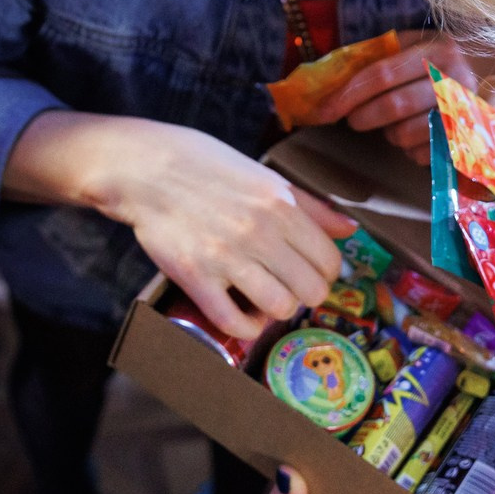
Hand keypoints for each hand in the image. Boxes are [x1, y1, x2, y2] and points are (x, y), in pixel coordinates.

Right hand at [97, 123, 354, 338]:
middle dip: (304, 295)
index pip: (329, 261)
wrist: (145, 168)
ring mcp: (226, 257)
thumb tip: (349, 229)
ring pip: (279, 308)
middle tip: (287, 287)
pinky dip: (246, 326)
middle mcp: (259, 232)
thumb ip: (310, 205)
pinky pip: (235, 322)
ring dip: (276, 311)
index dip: (324, 274)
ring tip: (264, 299)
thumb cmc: (206, 167)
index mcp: (281, 205)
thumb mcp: (265, 176)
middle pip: (311, 290)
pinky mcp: (196, 277)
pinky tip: (243, 313)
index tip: (309, 272)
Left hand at [306, 31, 494, 162]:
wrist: (490, 82)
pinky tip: (414, 137)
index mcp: (437, 49)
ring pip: (406, 133)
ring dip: (389, 134)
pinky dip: (409, 150)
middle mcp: (456, 78)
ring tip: (391, 125)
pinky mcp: (467, 141)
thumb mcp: (411, 48)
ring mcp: (465, 111)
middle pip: (394, 106)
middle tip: (353, 120)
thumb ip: (374, 58)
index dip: (346, 94)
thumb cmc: (436, 65)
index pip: (381, 74)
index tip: (321, 111)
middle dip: (363, 117)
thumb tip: (325, 81)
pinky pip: (421, 154)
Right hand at [479, 77, 494, 215]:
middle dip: (477, 178)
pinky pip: (493, 184)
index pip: (477, 124)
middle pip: (472, 149)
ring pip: (479, 171)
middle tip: (476, 207)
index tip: (479, 186)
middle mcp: (492, 115)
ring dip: (485, 194)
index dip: (475, 155)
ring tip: (485, 216)